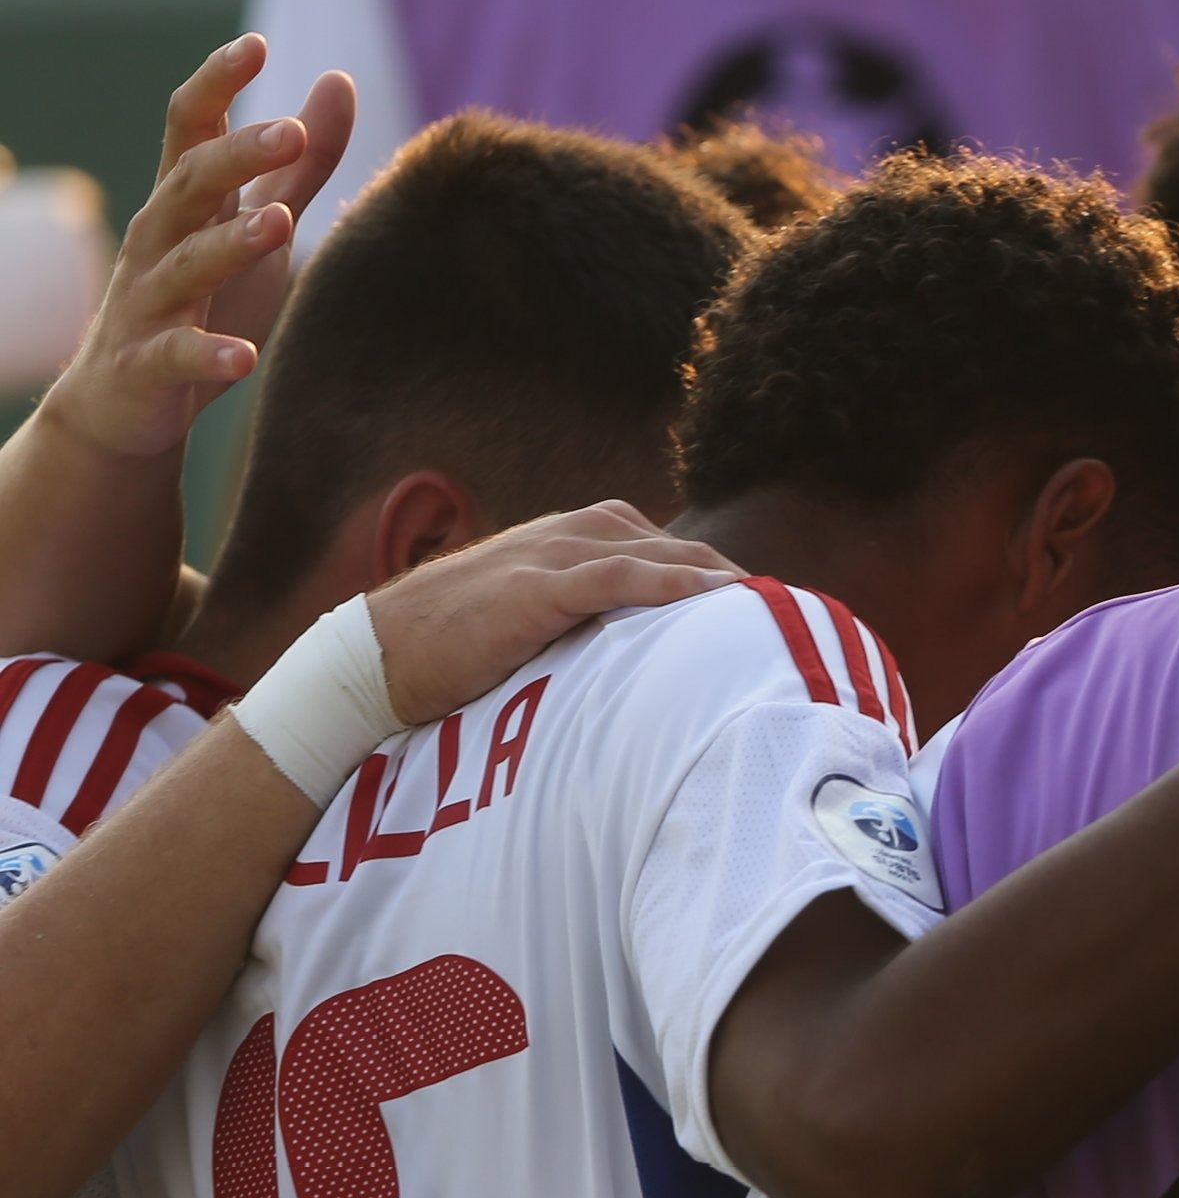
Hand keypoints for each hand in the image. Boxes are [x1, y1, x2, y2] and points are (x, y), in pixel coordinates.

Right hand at [38, 38, 349, 463]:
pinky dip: (208, 355)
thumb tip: (337, 80)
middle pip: (188, 184)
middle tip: (293, 132)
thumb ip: (300, 163)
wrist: (125, 402)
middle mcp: (158, 241)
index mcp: (186, 202)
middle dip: (235, 156)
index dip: (217, 84)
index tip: (255, 44)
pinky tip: (244, 356)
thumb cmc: (205, 299)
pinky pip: (174, 356)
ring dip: (228, 243)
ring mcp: (146, 302)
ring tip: (279, 224)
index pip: (191, 128)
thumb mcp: (256, 222)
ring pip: (182, 264)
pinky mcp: (145, 365)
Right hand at [368, 503, 741, 724]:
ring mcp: (549, 556)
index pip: (665, 550)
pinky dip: (669, 582)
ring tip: (770, 607)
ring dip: (716, 577)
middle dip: (730, 577)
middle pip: (675, 547)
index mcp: (572, 540)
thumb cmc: (451, 652)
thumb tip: (642, 663)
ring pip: (655, 554)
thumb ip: (584, 626)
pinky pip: (616, 576)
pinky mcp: (532, 588)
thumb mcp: (533, 626)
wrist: (371, 659)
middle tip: (788, 614)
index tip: (767, 611)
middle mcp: (568, 534)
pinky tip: (715, 596)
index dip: (718, 577)